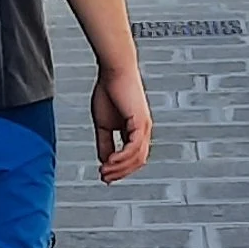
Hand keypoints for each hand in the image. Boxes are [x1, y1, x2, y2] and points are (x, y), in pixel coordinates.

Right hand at [90, 61, 151, 183]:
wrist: (114, 70)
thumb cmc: (109, 90)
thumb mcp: (103, 124)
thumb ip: (105, 143)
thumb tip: (104, 160)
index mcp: (136, 130)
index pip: (133, 157)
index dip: (120, 169)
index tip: (105, 175)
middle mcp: (144, 130)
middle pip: (137, 162)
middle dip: (120, 172)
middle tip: (105, 178)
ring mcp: (144, 126)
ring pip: (137, 158)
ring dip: (120, 168)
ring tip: (105, 171)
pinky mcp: (141, 122)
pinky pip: (134, 147)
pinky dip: (122, 158)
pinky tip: (110, 161)